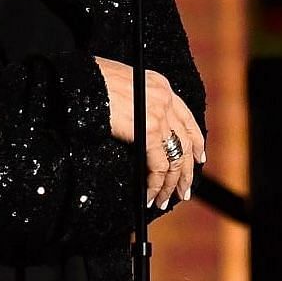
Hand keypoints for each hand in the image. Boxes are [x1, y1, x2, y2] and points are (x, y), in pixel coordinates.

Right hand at [94, 56, 205, 209]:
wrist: (83, 80)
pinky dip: (156, 184)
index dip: (195, 142)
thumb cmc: (93, 82)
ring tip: (164, 200)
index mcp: (161, 86)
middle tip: (184, 190)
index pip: (187, 119)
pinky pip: (158, 165)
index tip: (198, 159)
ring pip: (176, 158)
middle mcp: (165, 99)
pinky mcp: (149, 130)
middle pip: (186, 142)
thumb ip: (139, 104)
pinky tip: (150, 195)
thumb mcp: (124, 87)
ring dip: (171, 184)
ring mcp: (160, 115)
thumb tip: (141, 131)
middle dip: (186, 171)